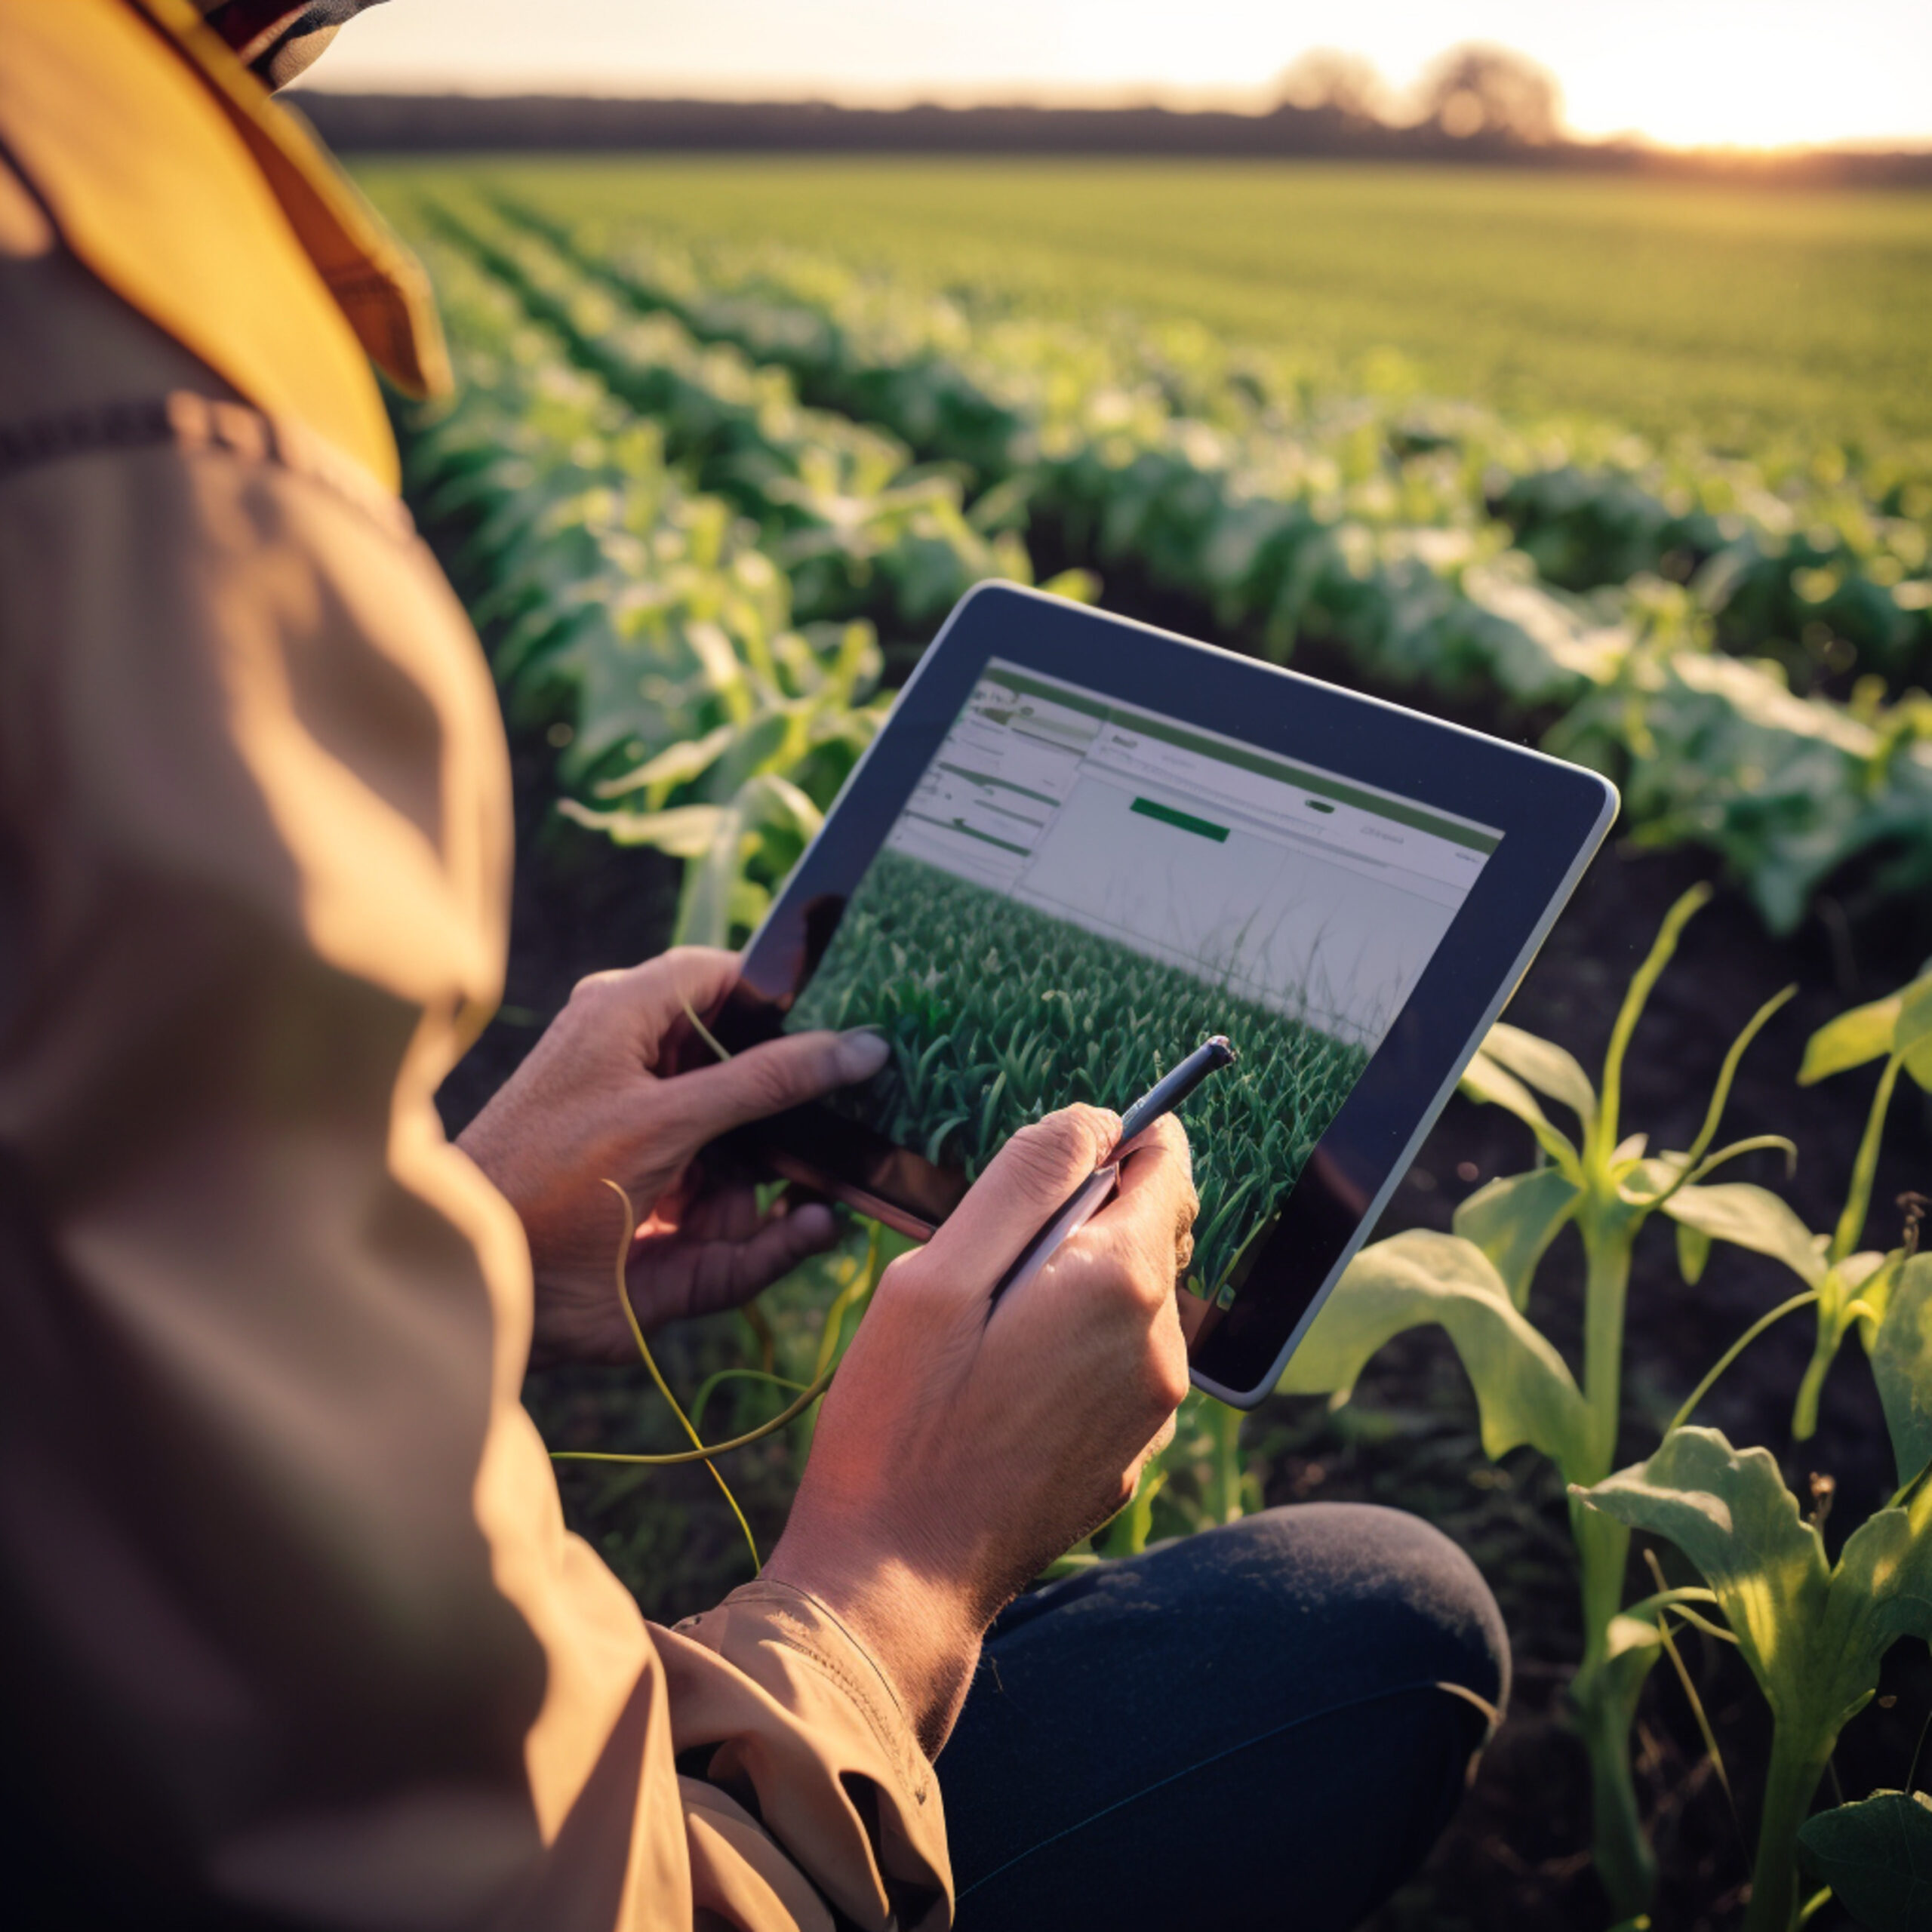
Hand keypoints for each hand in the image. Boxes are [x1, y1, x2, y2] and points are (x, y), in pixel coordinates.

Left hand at [456, 948, 889, 1365]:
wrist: (484, 1292)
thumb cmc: (553, 1178)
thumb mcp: (668, 1116)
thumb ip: (769, 1079)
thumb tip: (865, 1045)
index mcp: (629, 1014)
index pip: (730, 978)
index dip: (785, 998)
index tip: (849, 1026)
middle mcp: (650, 1070)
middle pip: (757, 1068)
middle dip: (793, 1110)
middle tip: (848, 1121)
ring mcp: (667, 1144)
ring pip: (760, 1145)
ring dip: (779, 1179)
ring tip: (793, 1198)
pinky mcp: (675, 1209)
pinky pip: (749, 1211)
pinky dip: (777, 1228)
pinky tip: (809, 1226)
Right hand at [762, 1106, 1197, 1755]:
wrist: (896, 1580)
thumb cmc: (901, 1423)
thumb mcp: (937, 1273)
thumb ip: (1027, 1178)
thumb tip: (1095, 1119)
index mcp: (1119, 1284)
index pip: (1167, 1161)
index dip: (1116, 1138)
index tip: (1056, 1152)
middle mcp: (1161, 1346)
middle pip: (1151, 1227)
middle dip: (1085, 1213)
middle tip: (988, 1255)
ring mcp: (1153, 1410)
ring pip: (1133, 1296)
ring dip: (1076, 1283)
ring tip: (985, 1333)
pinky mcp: (1131, 1454)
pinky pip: (1120, 1362)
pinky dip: (1076, 1346)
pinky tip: (1004, 1386)